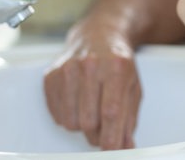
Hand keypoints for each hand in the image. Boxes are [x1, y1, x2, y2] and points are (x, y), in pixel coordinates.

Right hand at [43, 29, 140, 149]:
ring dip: (82, 125)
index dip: (111, 137)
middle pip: (89, 121)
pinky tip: (78, 102)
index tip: (112, 150)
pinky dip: (68, 117)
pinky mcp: (51, 76)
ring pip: (71, 121)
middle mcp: (90, 66)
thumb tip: (125, 146)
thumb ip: (130, 118)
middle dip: (97, 134)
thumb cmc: (119, 63)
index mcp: (117, 68)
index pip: (111, 112)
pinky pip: (56, 115)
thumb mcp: (133, 86)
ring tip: (91, 109)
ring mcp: (68, 69)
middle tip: (103, 128)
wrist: (99, 36)